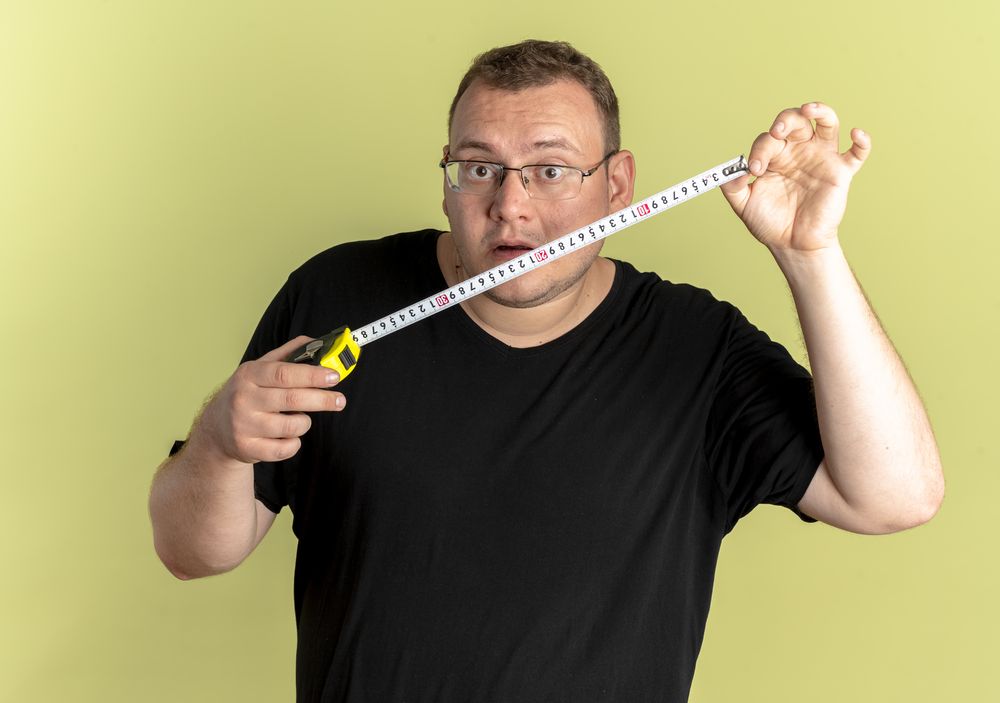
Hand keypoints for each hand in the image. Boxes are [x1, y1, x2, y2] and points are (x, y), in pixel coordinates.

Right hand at [188, 335, 346, 465]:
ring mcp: (244, 426)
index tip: (334, 376)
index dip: (312, 375)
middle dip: (322, 400)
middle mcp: (243, 399)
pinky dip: (294, 443)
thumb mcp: (260, 369)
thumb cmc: (246, 394)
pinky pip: (285, 449)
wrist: (216, 429)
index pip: (284, 373)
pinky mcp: (248, 449)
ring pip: (292, 426)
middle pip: (292, 399)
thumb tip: (318, 342)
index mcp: (249, 375)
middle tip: (340, 400)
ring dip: (304, 422)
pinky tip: (289, 436)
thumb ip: (288, 354)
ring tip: (301, 418)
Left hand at [720, 102, 870, 253]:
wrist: (792, 244)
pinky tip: (856, 133)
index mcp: (776, 155)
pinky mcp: (841, 172)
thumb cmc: (770, 222)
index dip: (760, 149)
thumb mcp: (744, 205)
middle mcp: (799, 150)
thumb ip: (733, 187)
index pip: (768, 139)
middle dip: (785, 121)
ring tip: (808, 110)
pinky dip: (862, 141)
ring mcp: (821, 158)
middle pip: (796, 121)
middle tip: (776, 133)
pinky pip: (858, 153)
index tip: (753, 170)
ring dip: (820, 110)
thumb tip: (734, 170)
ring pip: (827, 122)